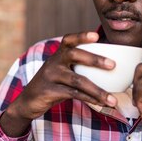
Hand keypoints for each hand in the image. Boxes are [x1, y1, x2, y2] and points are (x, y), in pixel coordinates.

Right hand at [1, 32, 116, 135]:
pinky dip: (89, 99)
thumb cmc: (53, 85)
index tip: (96, 36)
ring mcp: (50, 76)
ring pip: (78, 81)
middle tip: (113, 65)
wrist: (28, 102)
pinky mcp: (49, 91)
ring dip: (98, 91)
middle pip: (75, 55)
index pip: (68, 40)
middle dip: (95, 60)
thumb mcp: (61, 72)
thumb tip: (112, 69)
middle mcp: (53, 62)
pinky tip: (101, 104)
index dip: (82, 36)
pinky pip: (73, 94)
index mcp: (58, 55)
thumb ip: (78, 67)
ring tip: (113, 99)